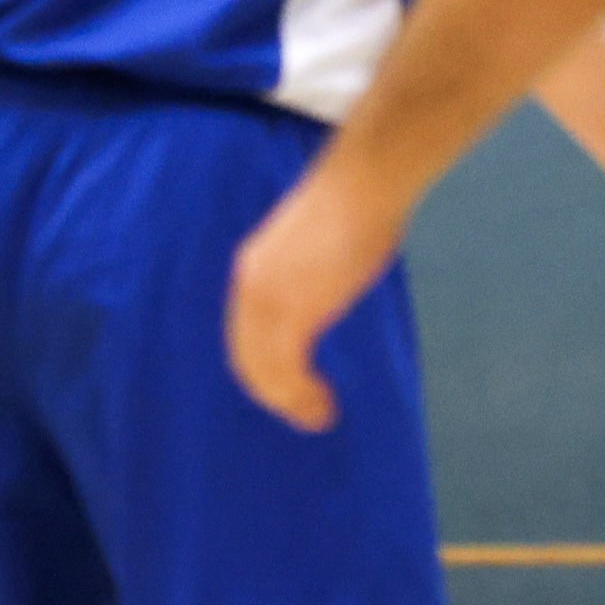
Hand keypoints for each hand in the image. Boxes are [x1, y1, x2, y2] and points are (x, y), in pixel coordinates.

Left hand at [225, 161, 406, 431]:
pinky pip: (285, 372)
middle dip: (271, 392)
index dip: (261, 365)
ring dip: (287, 402)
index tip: (286, 387)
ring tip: (315, 419)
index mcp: (253, 269)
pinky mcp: (291, 313)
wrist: (361, 186)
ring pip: (262, 371)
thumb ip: (311, 274)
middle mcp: (249, 287)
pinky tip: (321, 408)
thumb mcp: (319, 244)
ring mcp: (267, 301)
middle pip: (246, 357)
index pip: (244, 331)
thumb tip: (328, 288)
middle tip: (301, 412)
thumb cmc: (355, 205)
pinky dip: (300, 398)